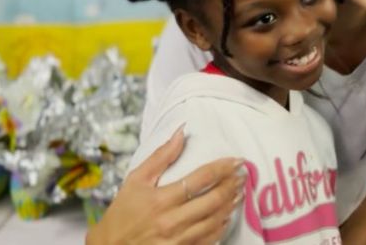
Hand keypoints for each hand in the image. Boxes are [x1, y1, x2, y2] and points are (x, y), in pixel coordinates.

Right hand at [86, 126, 244, 244]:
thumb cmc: (122, 213)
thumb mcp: (135, 180)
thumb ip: (161, 156)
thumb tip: (181, 131)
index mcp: (161, 199)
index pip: (201, 178)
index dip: (222, 167)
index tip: (237, 160)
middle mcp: (172, 220)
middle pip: (213, 200)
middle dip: (232, 186)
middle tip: (243, 175)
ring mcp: (178, 240)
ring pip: (214, 221)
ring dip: (230, 205)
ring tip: (239, 193)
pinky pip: (208, 240)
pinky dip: (221, 228)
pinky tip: (226, 217)